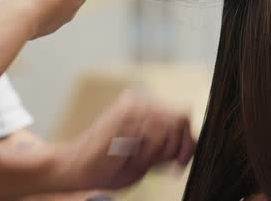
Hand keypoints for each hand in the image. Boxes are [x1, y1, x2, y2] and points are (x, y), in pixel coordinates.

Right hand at [56, 89, 195, 190]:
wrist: (75, 169)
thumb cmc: (109, 167)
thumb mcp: (149, 158)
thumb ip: (170, 148)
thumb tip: (195, 143)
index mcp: (146, 109)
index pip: (183, 116)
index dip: (187, 141)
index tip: (179, 162)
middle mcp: (141, 102)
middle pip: (182, 118)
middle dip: (177, 146)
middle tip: (159, 164)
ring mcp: (133, 104)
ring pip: (171, 125)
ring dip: (160, 150)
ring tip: (139, 159)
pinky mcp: (125, 113)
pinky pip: (156, 133)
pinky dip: (149, 151)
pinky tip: (130, 155)